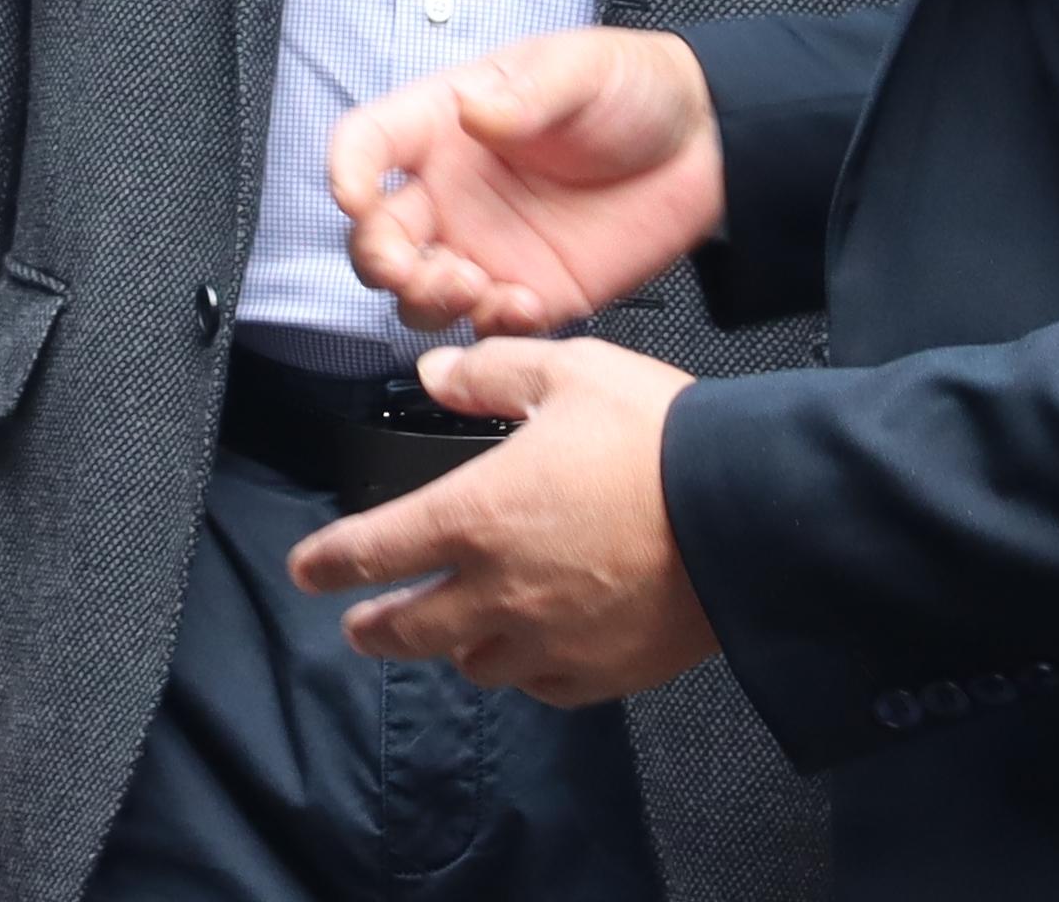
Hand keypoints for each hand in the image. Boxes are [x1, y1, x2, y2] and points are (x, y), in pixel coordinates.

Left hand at [284, 338, 712, 703]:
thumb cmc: (661, 439)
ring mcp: (552, 640)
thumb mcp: (566, 372)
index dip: (329, 564)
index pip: (372, 551)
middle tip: (360, 623)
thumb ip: (489, 375)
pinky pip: (542, 686)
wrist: (752, 514)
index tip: (306, 571)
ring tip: (450, 633)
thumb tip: (436, 375)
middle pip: (409, 629)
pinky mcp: (603, 672)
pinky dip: (525, 670)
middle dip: (374, 626)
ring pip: (475, 663)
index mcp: (475, 516)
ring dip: (453, 647)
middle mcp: (500, 590)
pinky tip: (529, 650)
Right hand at [329, 26, 720, 337]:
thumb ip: (526, 92)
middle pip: (376, 235)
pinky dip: (493, 327)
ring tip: (475, 283)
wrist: (711, 146)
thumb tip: (474, 111)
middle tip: (412, 265)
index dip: (345, 169)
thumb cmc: (635, 89)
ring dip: (428, 299)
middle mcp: (454, 190)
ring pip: (417, 294)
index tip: (353, 193)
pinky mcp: (533, 292)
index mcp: (446, 123)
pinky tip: (526, 304)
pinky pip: (486, 326)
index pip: (367, 144)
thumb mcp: (579, 69)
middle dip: (379, 257)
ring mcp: (489, 246)